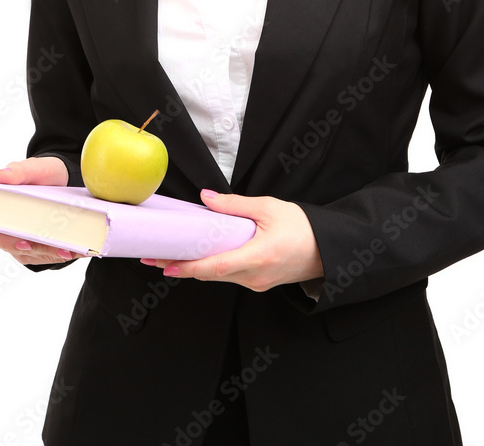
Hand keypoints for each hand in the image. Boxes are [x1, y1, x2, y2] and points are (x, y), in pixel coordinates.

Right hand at [0, 156, 85, 265]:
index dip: (7, 241)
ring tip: (74, 250)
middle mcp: (4, 228)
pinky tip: (77, 249)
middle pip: (16, 248)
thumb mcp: (34, 167)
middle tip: (63, 250)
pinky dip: (61, 253)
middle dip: (40, 250)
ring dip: (54, 254)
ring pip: (33, 255)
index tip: (27, 242)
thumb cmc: (42, 173)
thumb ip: (19, 170)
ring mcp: (20, 239)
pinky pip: (45, 254)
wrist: (59, 179)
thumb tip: (1, 175)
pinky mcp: (35, 247)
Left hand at [141, 190, 323, 292]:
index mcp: (256, 258)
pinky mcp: (259, 282)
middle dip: (182, 266)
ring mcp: (256, 283)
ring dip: (196, 267)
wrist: (328, 249)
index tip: (165, 265)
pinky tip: (203, 255)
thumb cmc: (302, 227)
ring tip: (173, 254)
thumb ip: (234, 206)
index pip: (213, 268)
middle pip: (210, 274)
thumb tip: (206, 200)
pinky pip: (231, 275)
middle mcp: (253, 277)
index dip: (187, 268)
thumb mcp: (268, 208)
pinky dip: (214, 265)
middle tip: (156, 256)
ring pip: (219, 275)